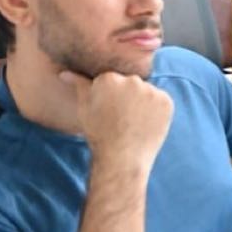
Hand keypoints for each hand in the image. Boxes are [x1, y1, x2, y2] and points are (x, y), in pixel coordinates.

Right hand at [58, 71, 172, 171]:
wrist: (122, 158)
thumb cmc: (99, 133)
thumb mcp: (84, 108)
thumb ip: (79, 85)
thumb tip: (65, 73)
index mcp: (109, 78)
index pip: (112, 80)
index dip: (110, 96)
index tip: (109, 111)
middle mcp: (132, 80)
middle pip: (130, 83)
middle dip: (126, 96)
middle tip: (122, 117)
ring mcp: (151, 91)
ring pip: (146, 91)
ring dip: (142, 102)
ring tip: (133, 122)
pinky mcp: (166, 101)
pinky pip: (161, 100)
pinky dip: (156, 110)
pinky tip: (146, 123)